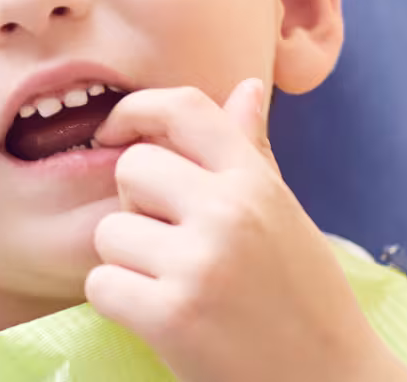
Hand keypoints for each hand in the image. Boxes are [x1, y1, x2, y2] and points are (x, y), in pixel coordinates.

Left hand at [85, 79, 406, 381]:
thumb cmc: (306, 301)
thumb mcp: (286, 217)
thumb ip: (252, 155)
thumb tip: (245, 88)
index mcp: (257, 182)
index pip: (185, 109)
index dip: (136, 110)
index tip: (116, 131)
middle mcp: (229, 212)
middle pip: (131, 169)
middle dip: (136, 208)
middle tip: (169, 246)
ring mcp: (199, 264)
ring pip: (109, 232)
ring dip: (127, 263)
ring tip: (174, 288)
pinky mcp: (171, 316)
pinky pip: (100, 284)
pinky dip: (119, 304)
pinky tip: (159, 318)